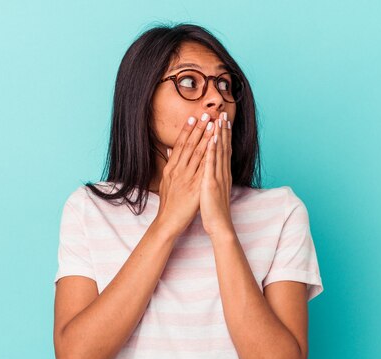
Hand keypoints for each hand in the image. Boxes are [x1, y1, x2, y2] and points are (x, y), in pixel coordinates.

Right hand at [155, 113, 215, 236]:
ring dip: (205, 137)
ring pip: (197, 154)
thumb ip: (169, 164)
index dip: (187, 130)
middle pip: (189, 145)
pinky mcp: (195, 187)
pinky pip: (203, 169)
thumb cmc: (169, 202)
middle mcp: (178, 170)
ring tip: (212, 124)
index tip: (193, 117)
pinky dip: (209, 156)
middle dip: (198, 129)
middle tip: (206, 114)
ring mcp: (186, 178)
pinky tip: (215, 147)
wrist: (168, 221)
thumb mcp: (166, 181)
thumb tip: (169, 149)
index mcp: (171, 168)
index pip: (180, 145)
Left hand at [200, 112, 234, 237]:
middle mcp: (222, 173)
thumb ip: (210, 177)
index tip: (222, 122)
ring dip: (219, 135)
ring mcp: (218, 177)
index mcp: (222, 174)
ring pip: (219, 152)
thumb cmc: (213, 209)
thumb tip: (207, 169)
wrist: (219, 224)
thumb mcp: (211, 189)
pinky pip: (212, 164)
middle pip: (223, 147)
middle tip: (223, 114)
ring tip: (219, 120)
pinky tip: (212, 139)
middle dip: (223, 130)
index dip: (223, 135)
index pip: (223, 151)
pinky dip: (212, 151)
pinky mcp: (212, 183)